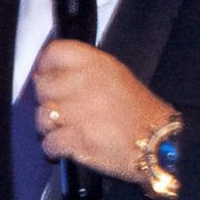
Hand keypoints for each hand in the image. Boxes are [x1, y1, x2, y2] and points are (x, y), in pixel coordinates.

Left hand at [32, 40, 174, 183]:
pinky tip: (68, 145)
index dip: (45, 65)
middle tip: (61, 109)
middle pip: (43, 86)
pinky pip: (49, 141)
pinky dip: (54, 147)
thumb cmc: (138, 112)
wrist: (158, 141)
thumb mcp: (115, 76)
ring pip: (42, 116)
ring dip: (50, 125)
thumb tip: (47, 72)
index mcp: (97, 64)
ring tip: (67, 129)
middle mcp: (85, 83)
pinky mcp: (77, 139)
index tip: (45, 74)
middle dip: (48, 100)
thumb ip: (83, 71)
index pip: (56, 52)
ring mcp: (80, 112)